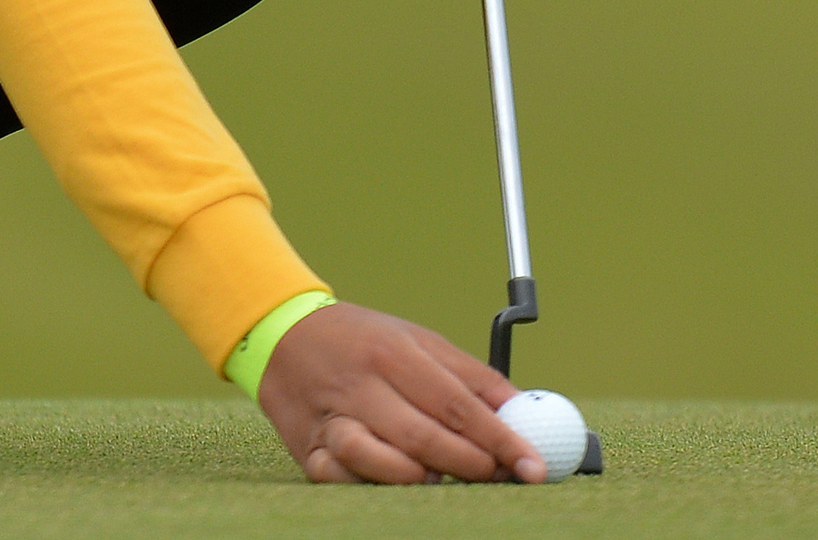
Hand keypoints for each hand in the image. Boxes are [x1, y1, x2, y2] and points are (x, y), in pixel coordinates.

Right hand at [255, 301, 544, 484]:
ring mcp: (331, 419)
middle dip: (471, 465)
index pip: (457, 404)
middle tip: (499, 476)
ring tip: (440, 475)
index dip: (502, 438)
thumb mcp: (418, 340)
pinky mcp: (308, 448)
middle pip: (425, 438)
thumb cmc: (364, 340)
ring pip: (378, 462)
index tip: (535, 465)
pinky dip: (369, 484)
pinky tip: (390, 478)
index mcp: (393, 353)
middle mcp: (361, 386)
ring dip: (420, 478)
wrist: (282, 333)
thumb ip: (470, 376)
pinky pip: (340, 479)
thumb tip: (523, 411)